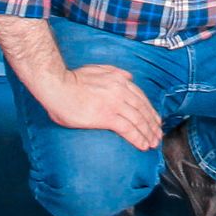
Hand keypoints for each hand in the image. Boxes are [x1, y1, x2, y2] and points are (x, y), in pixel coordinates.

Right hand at [42, 64, 162, 151]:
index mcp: (119, 79)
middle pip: (143, 109)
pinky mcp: (107, 116)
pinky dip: (138, 138)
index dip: (150, 111)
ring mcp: (115, 103)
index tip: (155, 121)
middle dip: (153, 124)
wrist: (57, 86)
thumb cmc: (71, 80)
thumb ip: (114, 72)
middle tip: (158, 136)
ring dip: (148, 133)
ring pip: (138, 120)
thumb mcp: (96, 69)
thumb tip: (129, 77)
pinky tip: (142, 145)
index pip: (141, 97)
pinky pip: (128, 129)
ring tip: (152, 143)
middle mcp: (121, 90)